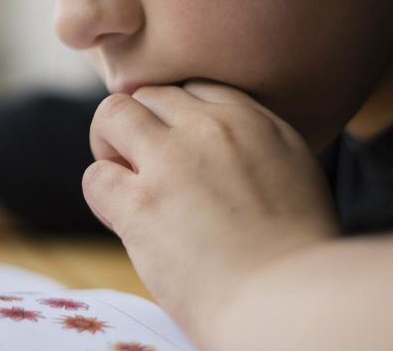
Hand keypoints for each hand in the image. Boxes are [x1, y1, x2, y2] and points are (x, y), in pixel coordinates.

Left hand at [82, 81, 337, 340]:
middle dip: (140, 128)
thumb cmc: (297, 258)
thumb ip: (253, 149)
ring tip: (127, 183)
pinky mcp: (141, 203)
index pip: (194, 88)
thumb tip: (213, 149)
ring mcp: (173, 161)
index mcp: (256, 122)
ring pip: (112, 115)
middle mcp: (212, 128)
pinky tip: (123, 220)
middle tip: (146, 170)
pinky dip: (103, 196)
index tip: (177, 150)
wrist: (290, 304)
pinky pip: (95, 176)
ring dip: (109, 146)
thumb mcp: (296, 177)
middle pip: (150, 95)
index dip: (175, 118)